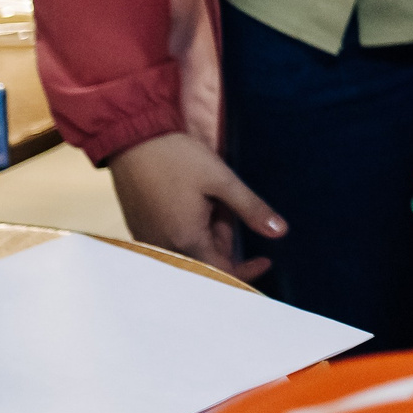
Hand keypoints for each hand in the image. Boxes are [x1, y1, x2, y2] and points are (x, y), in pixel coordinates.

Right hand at [106, 132, 285, 280]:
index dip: (247, 270)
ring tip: (206, 197)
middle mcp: (164, 248)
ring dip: (207, 231)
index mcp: (186, 240)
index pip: (221, 272)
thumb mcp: (222, 180)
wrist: (132, 140)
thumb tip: (280, 232)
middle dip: (223, 238)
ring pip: (190, 249)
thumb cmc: (178, 158)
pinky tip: (191, 201)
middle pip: (206, 260)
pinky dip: (189, 229)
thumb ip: (250, 209)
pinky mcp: (140, 230)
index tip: (266, 260)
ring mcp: (149, 240)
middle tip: (223, 204)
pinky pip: (172, 241)